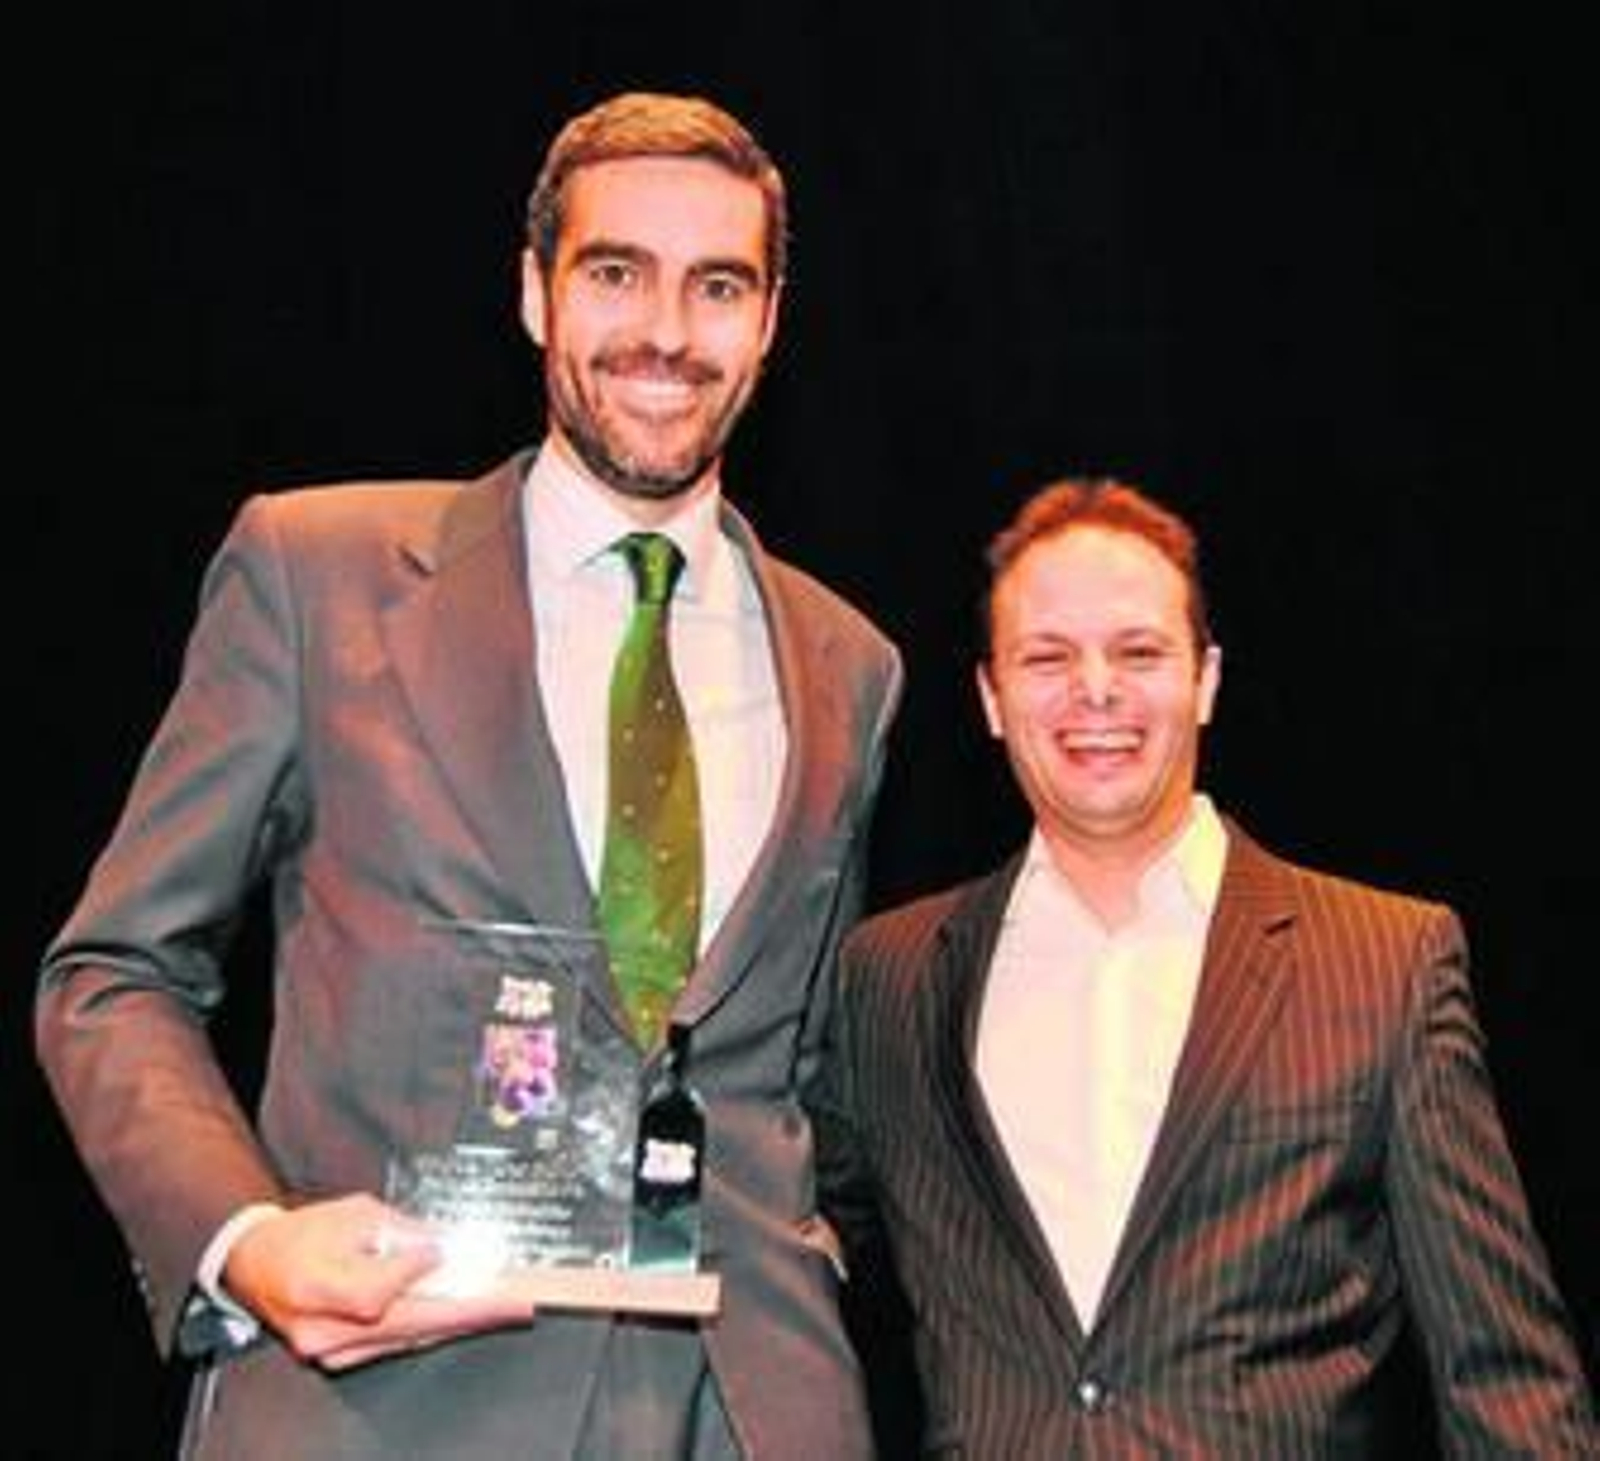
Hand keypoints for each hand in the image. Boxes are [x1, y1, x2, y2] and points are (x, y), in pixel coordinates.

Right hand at [222, 1192, 534, 1369]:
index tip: (457, 1252)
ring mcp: (332, 1349)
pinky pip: (399, 1343)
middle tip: (516, 1301)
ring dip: (461, 1322)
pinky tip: (466, 1317)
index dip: (422, 1270)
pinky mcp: (342, 1356)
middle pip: (408, 1323)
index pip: (381, 1290)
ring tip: (504, 1308)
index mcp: (316, 1283)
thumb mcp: (354, 1213)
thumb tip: (447, 1243)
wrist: (257, 1264)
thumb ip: (403, 1230)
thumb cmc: (303, 1233)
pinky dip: (434, 1328)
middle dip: (469, 1311)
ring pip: (409, 1337)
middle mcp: (323, 1327)